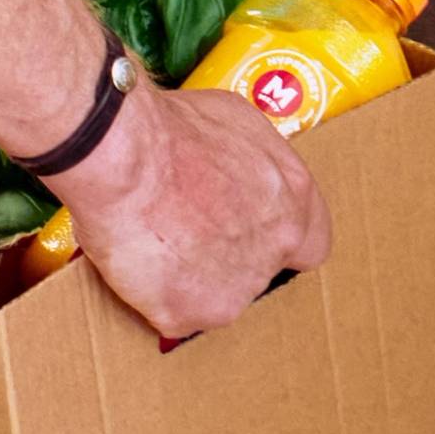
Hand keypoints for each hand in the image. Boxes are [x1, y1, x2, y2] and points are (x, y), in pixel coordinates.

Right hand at [49, 78, 329, 339]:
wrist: (124, 155)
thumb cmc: (171, 128)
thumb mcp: (236, 120)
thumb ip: (256, 161)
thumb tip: (241, 170)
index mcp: (292, 200)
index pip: (311, 244)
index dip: (280, 242)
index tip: (254, 234)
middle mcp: (273, 249)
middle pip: (256, 269)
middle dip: (225, 255)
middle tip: (186, 229)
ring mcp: (234, 288)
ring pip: (214, 294)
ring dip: (190, 277)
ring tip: (154, 239)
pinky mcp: (189, 313)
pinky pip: (172, 312)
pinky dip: (153, 294)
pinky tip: (137, 260)